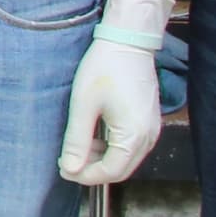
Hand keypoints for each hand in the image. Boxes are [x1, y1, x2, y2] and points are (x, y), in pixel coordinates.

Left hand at [58, 0, 174, 185]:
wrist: (128, 40)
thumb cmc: (105, 68)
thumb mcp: (83, 105)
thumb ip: (77, 141)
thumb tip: (70, 169)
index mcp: (133, 136)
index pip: (110, 172)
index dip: (85, 176)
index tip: (64, 168)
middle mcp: (148, 137)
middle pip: (120, 170)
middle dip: (93, 170)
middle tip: (68, 161)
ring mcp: (151, 130)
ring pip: (126, 159)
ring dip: (102, 159)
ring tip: (78, 148)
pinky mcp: (149, 121)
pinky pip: (131, 146)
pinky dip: (112, 148)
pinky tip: (94, 136)